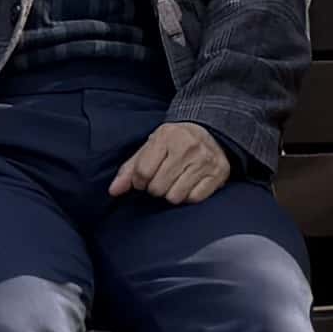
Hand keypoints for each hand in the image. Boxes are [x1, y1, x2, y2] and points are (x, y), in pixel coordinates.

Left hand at [108, 123, 233, 207]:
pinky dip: (189, 196)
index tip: (145, 178)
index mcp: (167, 136)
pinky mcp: (218, 173)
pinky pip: (194, 199)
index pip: (143, 172)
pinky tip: (189, 184)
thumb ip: (129, 169)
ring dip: (172, 194)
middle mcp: (188, 147)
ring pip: (175, 197)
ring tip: (175, 182)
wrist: (211, 132)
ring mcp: (205, 160)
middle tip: (162, 179)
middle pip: (158, 188)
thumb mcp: (150, 148)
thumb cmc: (174, 143)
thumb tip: (114, 191)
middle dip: (156, 188)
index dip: (139, 182)